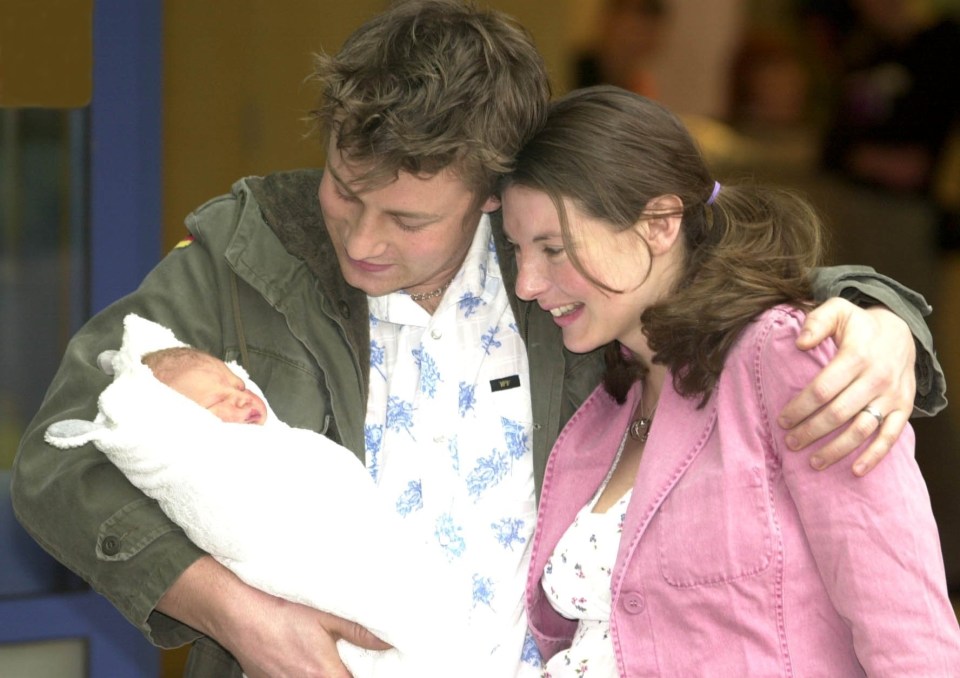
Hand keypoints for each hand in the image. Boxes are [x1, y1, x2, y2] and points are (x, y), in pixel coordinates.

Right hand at [159, 557, 388, 676]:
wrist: (230, 606)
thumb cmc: (277, 607)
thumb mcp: (327, 613)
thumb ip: (360, 631)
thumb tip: (390, 642)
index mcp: (322, 675)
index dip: (366, 674)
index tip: (373, 667)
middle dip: (343, 671)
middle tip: (350, 656)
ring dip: (322, 671)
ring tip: (326, 653)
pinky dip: (300, 670)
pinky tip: (301, 652)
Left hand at [777, 298, 915, 474]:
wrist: (901, 332)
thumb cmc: (858, 325)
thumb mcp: (837, 310)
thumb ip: (816, 322)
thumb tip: (799, 342)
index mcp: (856, 356)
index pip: (822, 389)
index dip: (800, 407)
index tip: (782, 419)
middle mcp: (876, 378)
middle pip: (838, 413)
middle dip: (811, 431)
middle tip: (790, 442)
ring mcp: (892, 396)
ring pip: (861, 430)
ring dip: (836, 449)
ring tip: (813, 461)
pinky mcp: (903, 409)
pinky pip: (890, 437)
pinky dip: (874, 456)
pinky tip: (855, 471)